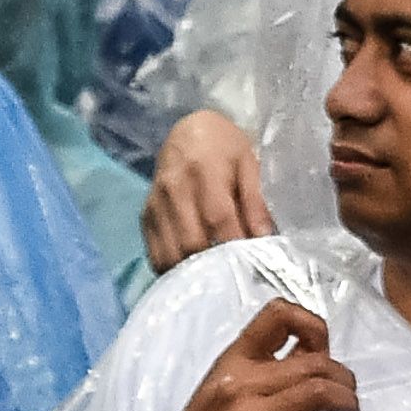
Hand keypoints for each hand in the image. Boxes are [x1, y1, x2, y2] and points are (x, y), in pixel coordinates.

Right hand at [127, 298, 356, 410]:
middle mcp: (238, 385)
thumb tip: (311, 359)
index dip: (313, 324)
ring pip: (318, 391)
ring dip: (347, 402)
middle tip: (347, 397)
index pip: (277, 315)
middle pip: (313, 360)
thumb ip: (261, 377)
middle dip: (344, 377)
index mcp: (230, 364)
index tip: (323, 351)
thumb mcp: (220, 398)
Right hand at [142, 107, 270, 269]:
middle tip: (235, 275)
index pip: (218, 218)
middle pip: (190, 242)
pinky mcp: (145, 217)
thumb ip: (255, 201)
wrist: (187, 131)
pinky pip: (155, 253)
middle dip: (214, 264)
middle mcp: (174, 189)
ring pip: (170, 253)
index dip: (235, 245)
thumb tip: (264, 239)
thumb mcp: (248, 163)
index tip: (252, 263)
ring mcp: (155, 205)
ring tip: (214, 279)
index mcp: (203, 171)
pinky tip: (192, 273)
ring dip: (192, 272)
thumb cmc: (224, 146)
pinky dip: (173, 268)